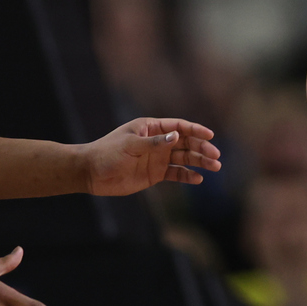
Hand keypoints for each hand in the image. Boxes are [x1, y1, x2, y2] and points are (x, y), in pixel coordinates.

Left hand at [82, 118, 221, 195]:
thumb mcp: (131, 145)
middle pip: (185, 143)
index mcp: (152, 128)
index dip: (196, 130)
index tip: (210, 136)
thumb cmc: (108, 152)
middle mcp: (158, 142)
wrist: (91, 173)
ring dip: (199, 162)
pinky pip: (176, 174)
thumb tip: (177, 136)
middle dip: (202, 148)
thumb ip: (154, 143)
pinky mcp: (155, 174)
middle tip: (215, 156)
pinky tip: (198, 178)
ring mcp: (157, 158)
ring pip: (184, 159)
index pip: (179, 126)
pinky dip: (187, 176)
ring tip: (215, 167)